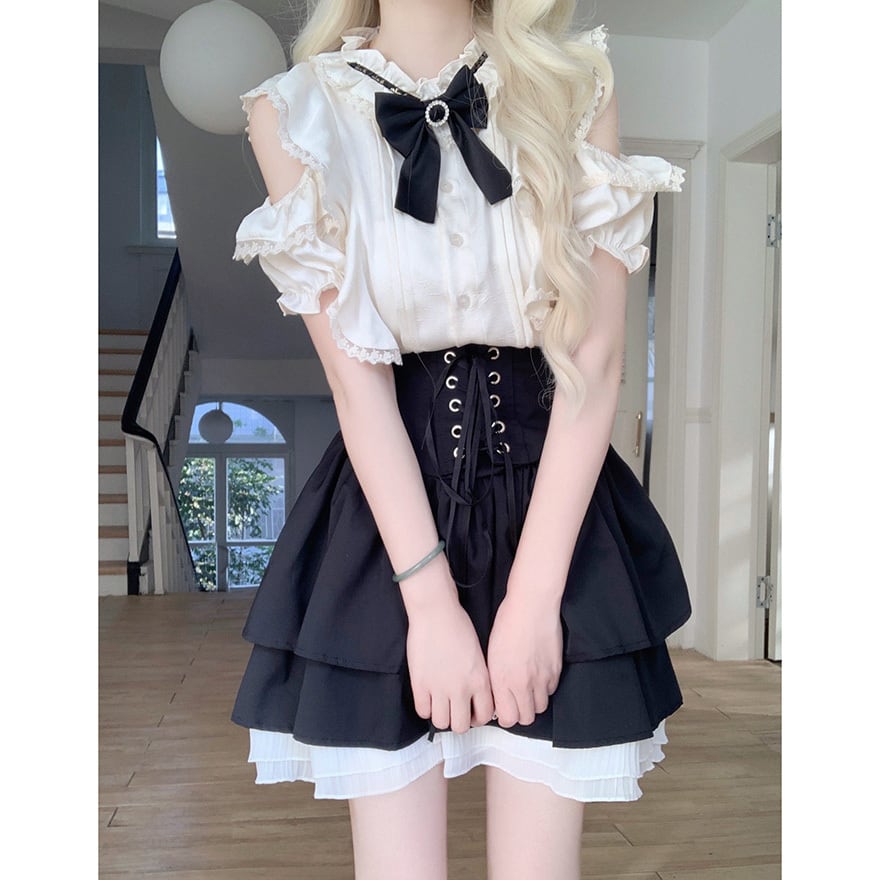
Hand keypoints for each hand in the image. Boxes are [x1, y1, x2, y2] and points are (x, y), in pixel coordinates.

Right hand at [406, 597, 494, 733]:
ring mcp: (439, 688)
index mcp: (480, 681)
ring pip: (441, 722)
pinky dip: (425, 707)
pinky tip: (427, 696)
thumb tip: (475, 698)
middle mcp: (462, 689)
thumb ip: (479, 679)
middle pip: (461, 726)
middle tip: (454, 710)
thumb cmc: (458, 626)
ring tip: (440, 704)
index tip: (471, 711)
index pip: (484, 716)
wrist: (436, 612)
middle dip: (458, 720)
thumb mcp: (479, 655)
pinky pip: (423, 711)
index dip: (477, 717)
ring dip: (441, 715)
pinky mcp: (420, 684)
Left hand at [486, 590, 562, 727]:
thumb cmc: (509, 621)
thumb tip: (497, 695)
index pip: (507, 718)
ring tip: (527, 688)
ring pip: (541, 707)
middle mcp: (522, 683)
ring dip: (533, 701)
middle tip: (515, 702)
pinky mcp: (556, 670)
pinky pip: (552, 690)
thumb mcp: (491, 652)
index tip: (503, 709)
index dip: (505, 716)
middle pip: (526, 718)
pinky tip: (538, 675)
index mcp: (502, 678)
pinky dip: (545, 688)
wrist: (532, 605)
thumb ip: (495, 679)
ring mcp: (541, 678)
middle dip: (520, 713)